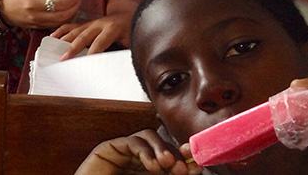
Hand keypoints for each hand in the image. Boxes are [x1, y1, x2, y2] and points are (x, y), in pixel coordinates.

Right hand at [0, 0, 80, 28]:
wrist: (4, 7)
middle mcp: (33, 3)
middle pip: (62, 3)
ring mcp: (35, 16)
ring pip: (62, 15)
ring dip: (73, 9)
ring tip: (76, 2)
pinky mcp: (38, 26)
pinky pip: (57, 23)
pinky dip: (66, 18)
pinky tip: (68, 11)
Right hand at [51, 12, 131, 57]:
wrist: (130, 13)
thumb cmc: (133, 30)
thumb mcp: (133, 41)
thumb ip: (126, 52)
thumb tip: (120, 67)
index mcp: (113, 28)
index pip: (100, 42)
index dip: (92, 52)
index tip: (84, 63)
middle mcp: (100, 23)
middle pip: (84, 36)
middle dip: (73, 48)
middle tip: (63, 59)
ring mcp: (92, 22)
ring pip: (76, 30)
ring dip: (65, 40)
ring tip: (54, 48)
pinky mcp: (87, 23)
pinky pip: (72, 26)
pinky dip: (62, 30)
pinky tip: (53, 35)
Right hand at [76, 129, 200, 173]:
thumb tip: (189, 169)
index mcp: (147, 174)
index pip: (171, 160)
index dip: (185, 159)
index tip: (198, 166)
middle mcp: (137, 162)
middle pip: (162, 146)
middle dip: (176, 154)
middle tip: (185, 166)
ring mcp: (123, 154)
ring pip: (148, 137)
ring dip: (162, 149)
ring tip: (168, 165)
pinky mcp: (109, 148)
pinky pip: (132, 141)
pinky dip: (145, 151)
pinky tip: (152, 165)